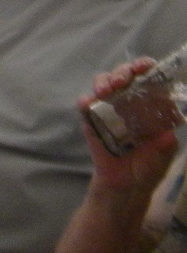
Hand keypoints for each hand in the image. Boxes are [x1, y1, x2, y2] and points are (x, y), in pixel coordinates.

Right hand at [78, 57, 178, 190]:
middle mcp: (128, 102)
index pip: (147, 78)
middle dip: (122, 71)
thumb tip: (167, 135)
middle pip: (123, 75)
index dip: (145, 67)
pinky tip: (88, 102)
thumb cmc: (148, 167)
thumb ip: (165, 146)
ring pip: (103, 83)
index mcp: (149, 105)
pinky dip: (85, 101)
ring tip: (105, 90)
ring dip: (103, 81)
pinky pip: (85, 105)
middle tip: (122, 80)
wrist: (125, 186)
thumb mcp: (163, 157)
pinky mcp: (91, 119)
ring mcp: (108, 109)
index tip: (144, 66)